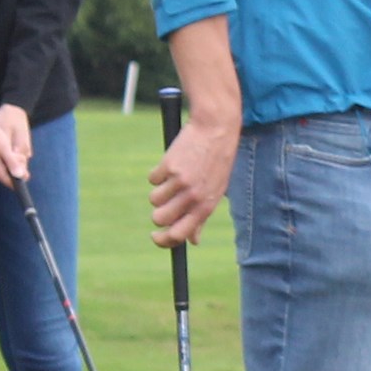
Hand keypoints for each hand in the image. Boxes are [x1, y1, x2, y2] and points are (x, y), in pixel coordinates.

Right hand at [0, 103, 32, 185]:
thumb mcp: (4, 148)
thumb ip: (12, 163)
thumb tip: (21, 176)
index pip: (12, 183)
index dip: (21, 176)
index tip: (21, 161)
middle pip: (9, 177)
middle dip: (16, 167)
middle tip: (14, 151)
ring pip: (5, 171)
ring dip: (11, 163)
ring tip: (8, 149)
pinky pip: (0, 167)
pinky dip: (5, 160)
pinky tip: (3, 150)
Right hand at [149, 117, 234, 247]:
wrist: (216, 129)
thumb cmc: (217, 163)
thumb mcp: (216, 191)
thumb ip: (202, 217)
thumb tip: (193, 241)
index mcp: (205, 207)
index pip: (178, 235)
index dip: (163, 240)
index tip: (155, 236)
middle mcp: (193, 197)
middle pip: (160, 219)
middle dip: (157, 214)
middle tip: (164, 203)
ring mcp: (180, 181)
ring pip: (154, 199)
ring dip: (159, 191)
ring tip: (172, 178)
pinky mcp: (169, 166)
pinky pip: (153, 179)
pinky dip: (158, 173)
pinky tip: (173, 162)